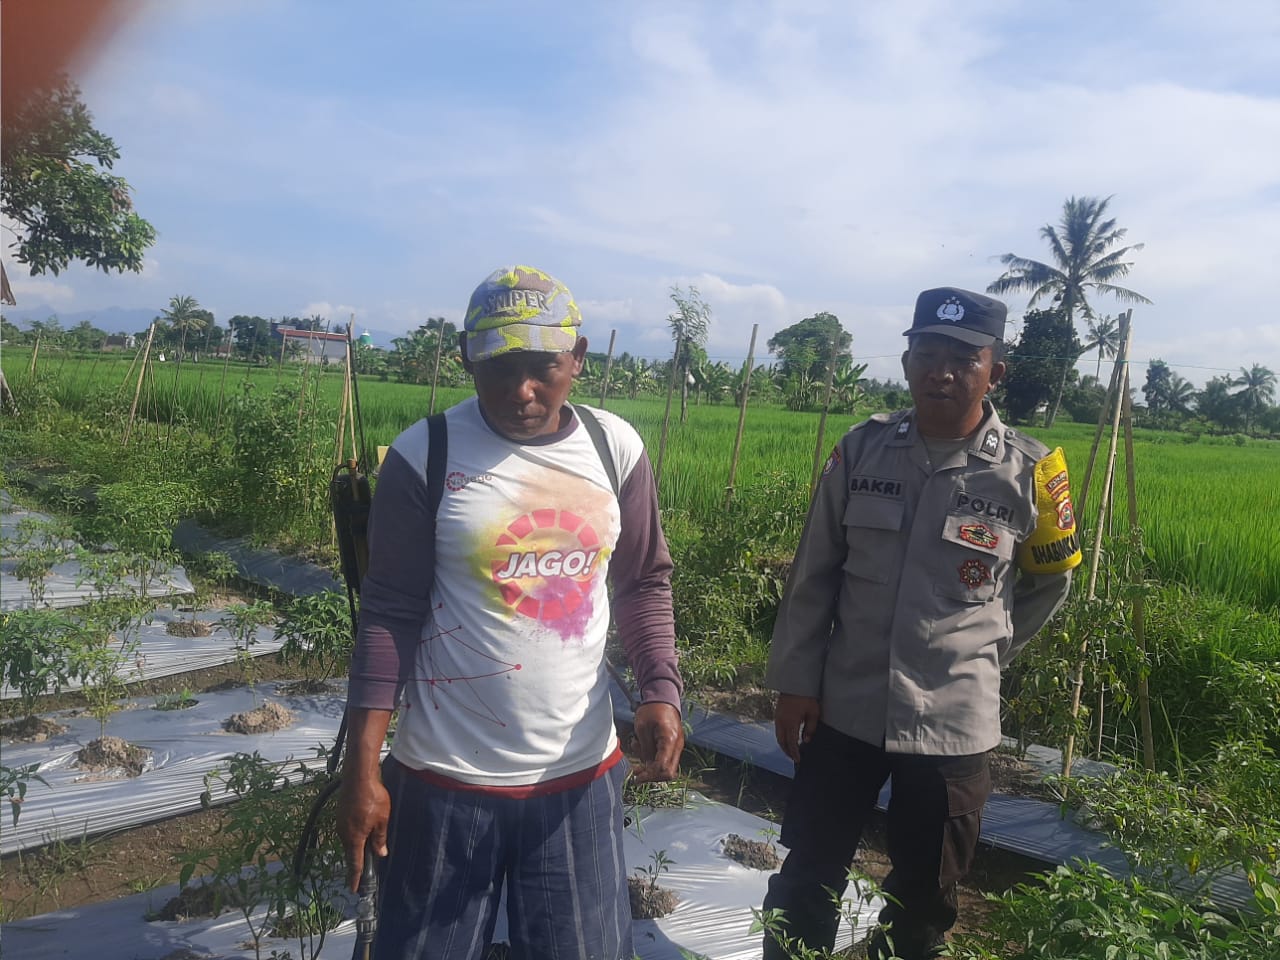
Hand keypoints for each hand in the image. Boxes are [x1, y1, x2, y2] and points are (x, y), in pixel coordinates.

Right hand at [337, 773, 390, 892]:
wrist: (358, 776)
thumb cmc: (372, 797)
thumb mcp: (382, 819)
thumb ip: (380, 838)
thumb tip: (381, 853)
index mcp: (354, 838)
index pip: (354, 863)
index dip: (355, 877)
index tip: (354, 889)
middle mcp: (344, 833)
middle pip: (351, 852)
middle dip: (356, 862)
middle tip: (362, 872)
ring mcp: (340, 823)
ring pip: (349, 840)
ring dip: (356, 845)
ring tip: (365, 848)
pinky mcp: (340, 813)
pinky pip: (347, 829)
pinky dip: (354, 833)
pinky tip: (362, 828)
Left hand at [630, 701, 683, 781]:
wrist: (663, 697)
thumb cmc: (651, 709)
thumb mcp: (642, 728)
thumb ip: (645, 750)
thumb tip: (646, 768)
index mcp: (670, 741)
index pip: (663, 768)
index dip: (650, 776)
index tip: (636, 778)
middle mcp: (677, 746)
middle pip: (668, 772)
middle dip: (651, 775)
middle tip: (636, 772)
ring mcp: (677, 746)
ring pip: (666, 767)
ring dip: (651, 765)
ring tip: (637, 749)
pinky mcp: (673, 745)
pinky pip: (665, 758)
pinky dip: (653, 758)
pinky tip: (642, 747)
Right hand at [774, 693, 819, 762]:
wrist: (796, 683)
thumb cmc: (807, 697)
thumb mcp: (813, 713)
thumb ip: (810, 728)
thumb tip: (806, 740)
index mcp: (791, 722)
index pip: (791, 743)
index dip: (794, 753)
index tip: (798, 760)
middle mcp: (781, 721)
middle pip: (782, 742)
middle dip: (787, 751)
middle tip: (794, 758)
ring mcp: (777, 717)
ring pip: (778, 736)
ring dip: (784, 745)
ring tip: (791, 750)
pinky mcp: (777, 714)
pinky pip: (778, 730)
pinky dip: (782, 737)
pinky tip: (788, 738)